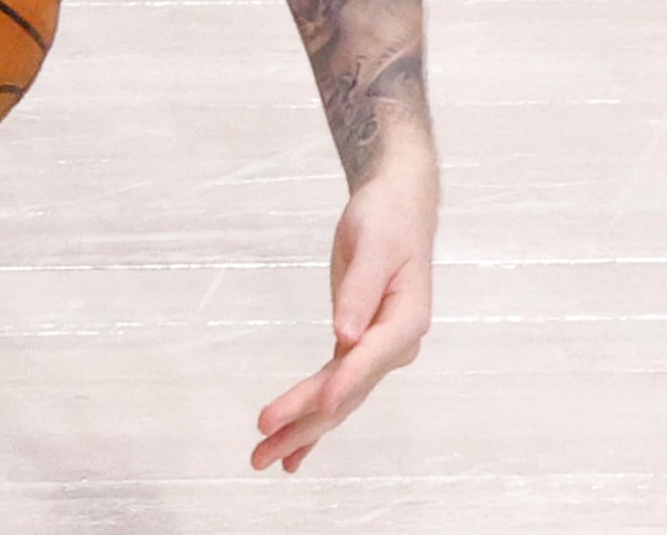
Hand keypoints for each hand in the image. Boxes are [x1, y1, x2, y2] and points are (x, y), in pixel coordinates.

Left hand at [252, 154, 437, 472]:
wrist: (401, 209)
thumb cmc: (386, 221)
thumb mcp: (372, 245)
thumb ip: (359, 291)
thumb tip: (344, 334)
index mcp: (405, 321)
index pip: (369, 359)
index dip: (342, 383)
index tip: (314, 404)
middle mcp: (394, 346)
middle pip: (346, 391)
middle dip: (305, 422)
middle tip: (262, 445)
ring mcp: (376, 351)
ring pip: (336, 399)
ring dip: (302, 430)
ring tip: (262, 458)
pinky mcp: (357, 346)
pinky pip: (334, 389)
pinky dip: (312, 417)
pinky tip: (291, 450)